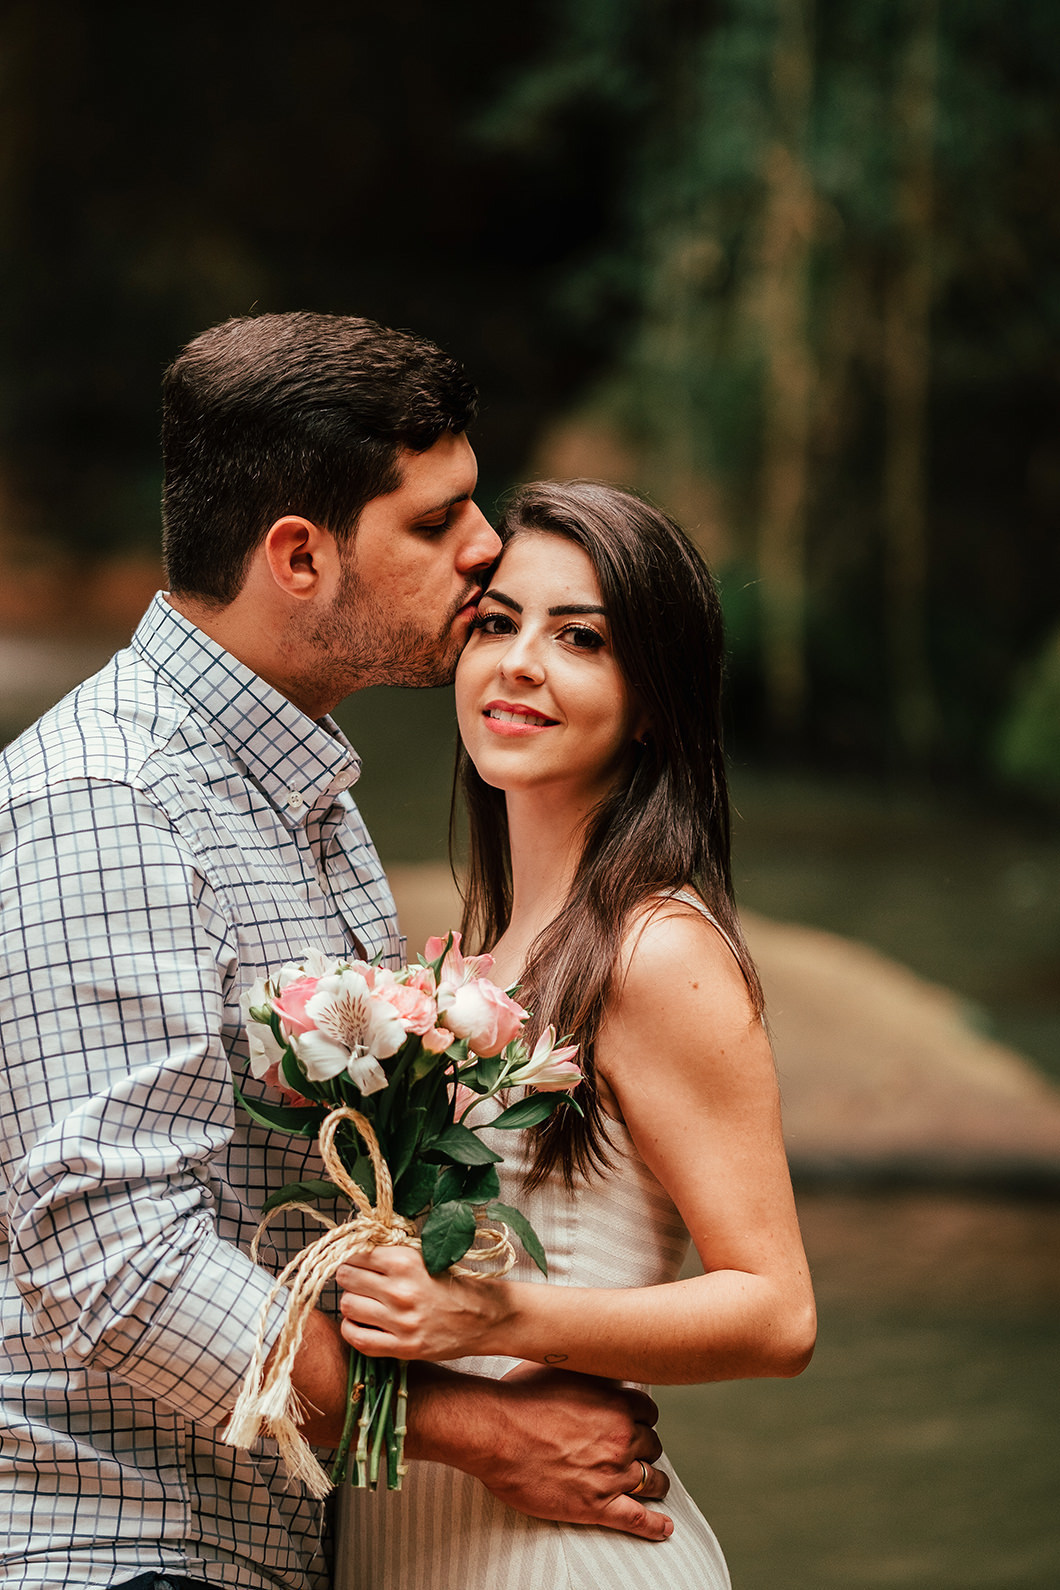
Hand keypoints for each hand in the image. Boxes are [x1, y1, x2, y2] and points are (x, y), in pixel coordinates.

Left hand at [337, 1247, 505, 1360]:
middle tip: (360, 1279)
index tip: (358, 1259)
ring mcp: (401, 1322)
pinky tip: (361, 1322)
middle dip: (350, 1276)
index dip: (354, 1255)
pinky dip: (352, 1329)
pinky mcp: (403, 1348)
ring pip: (348, 1306)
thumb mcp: (427, 1257)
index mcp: (406, 1262)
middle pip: (346, 1278)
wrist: (485, 1317)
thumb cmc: (455, 1283)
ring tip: (365, 1300)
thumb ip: (393, 1252)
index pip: (356, 1253)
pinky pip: (357, 1338)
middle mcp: (400, 1291)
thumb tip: (357, 1245)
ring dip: (352, 1302)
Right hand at [405, 1361, 672, 1540]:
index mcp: (615, 1403)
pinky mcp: (596, 1506)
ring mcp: (611, 1474)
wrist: (494, 1432)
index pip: (648, 1412)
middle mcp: (621, 1438)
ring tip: (654, 1485)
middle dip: (644, 1448)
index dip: (641, 1418)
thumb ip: (587, 1370)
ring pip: (651, 1480)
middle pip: (651, 1445)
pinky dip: (655, 1525)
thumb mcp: (560, 1368)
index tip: (634, 1422)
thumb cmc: (519, 1396)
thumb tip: (597, 1361)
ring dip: (654, 1482)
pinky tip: (665, 1527)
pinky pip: (637, 1518)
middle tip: (634, 1451)